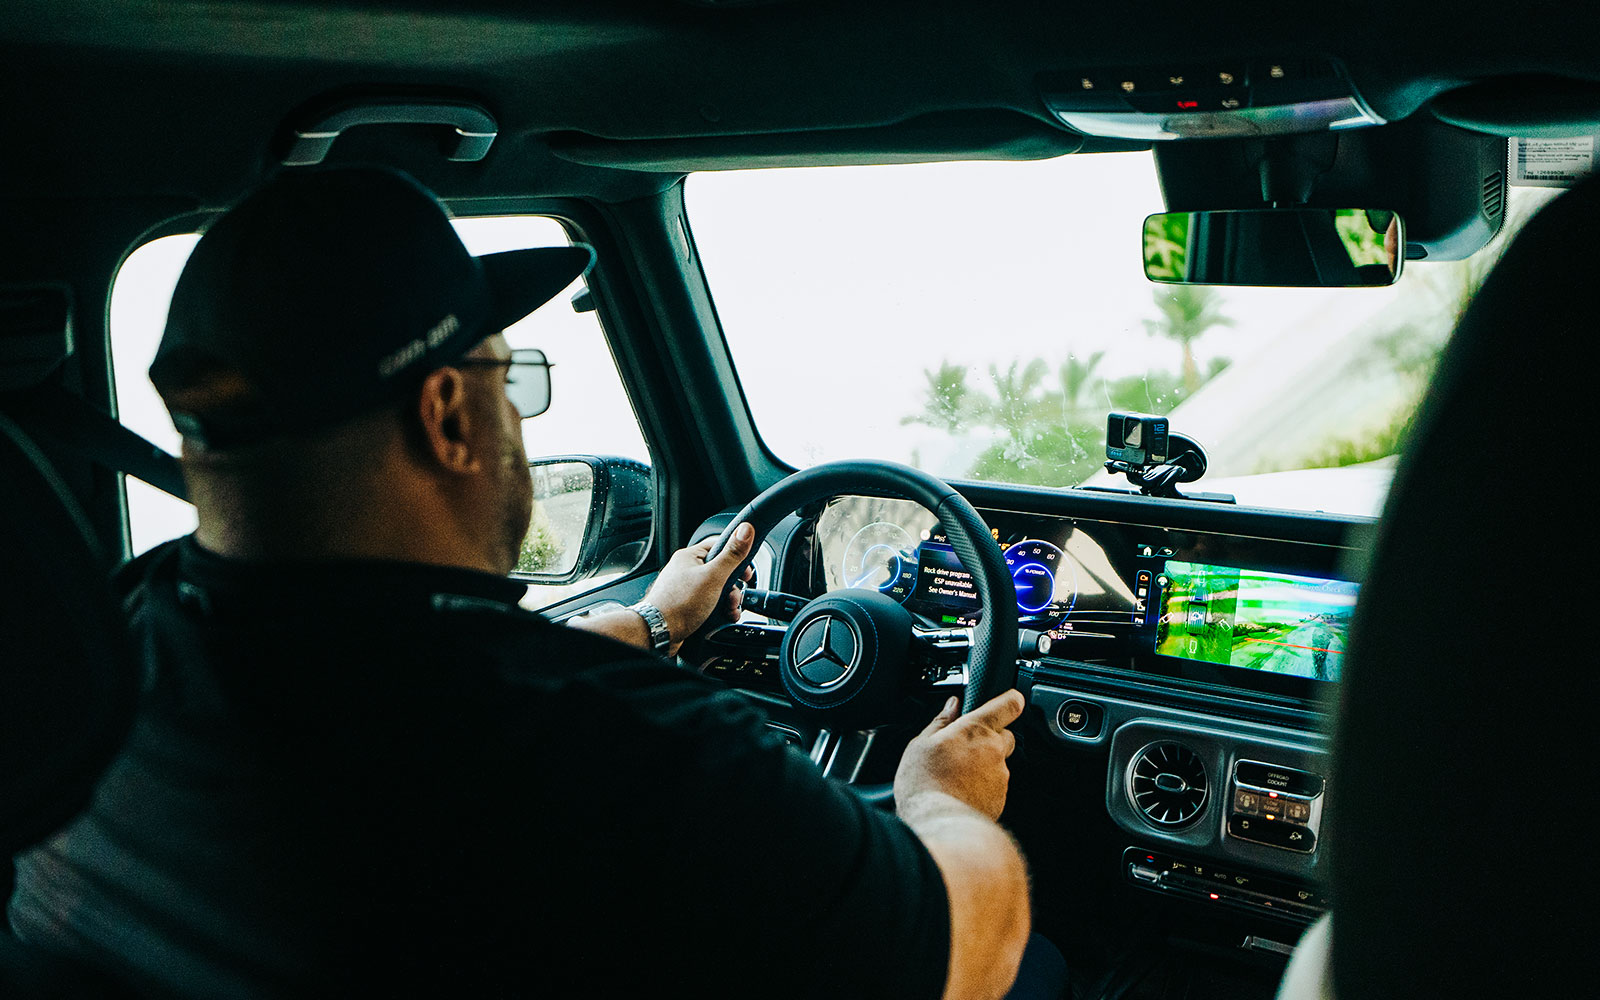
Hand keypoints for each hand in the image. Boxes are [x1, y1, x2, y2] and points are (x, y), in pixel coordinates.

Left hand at [643, 523, 755, 651]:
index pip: (719, 546)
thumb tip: (746, 529)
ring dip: (728, 601)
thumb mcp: (713, 576)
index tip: (746, 571)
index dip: (736, 557)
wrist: (658, 632)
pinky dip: (719, 610)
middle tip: (735, 596)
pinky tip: (723, 617)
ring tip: (729, 610)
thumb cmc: (678, 604)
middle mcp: (686, 571)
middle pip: (720, 571)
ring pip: (716, 590)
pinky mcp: (687, 605)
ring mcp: (686, 589)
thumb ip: (732, 554)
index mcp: (690, 557)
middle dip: (733, 587)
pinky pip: (709, 603)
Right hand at [895, 690, 1024, 821]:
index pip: (1008, 705)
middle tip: (964, 748)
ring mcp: (1000, 777)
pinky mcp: (1000, 800)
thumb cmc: (925, 782)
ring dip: (984, 766)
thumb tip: (952, 706)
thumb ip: (941, 722)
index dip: (1011, 700)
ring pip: (999, 764)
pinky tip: (961, 793)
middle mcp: (995, 751)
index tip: (1011, 700)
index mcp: (977, 730)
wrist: (938, 823)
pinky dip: (983, 788)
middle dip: (990, 739)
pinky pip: (995, 787)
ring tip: (956, 777)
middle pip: (1005, 737)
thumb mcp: (920, 744)